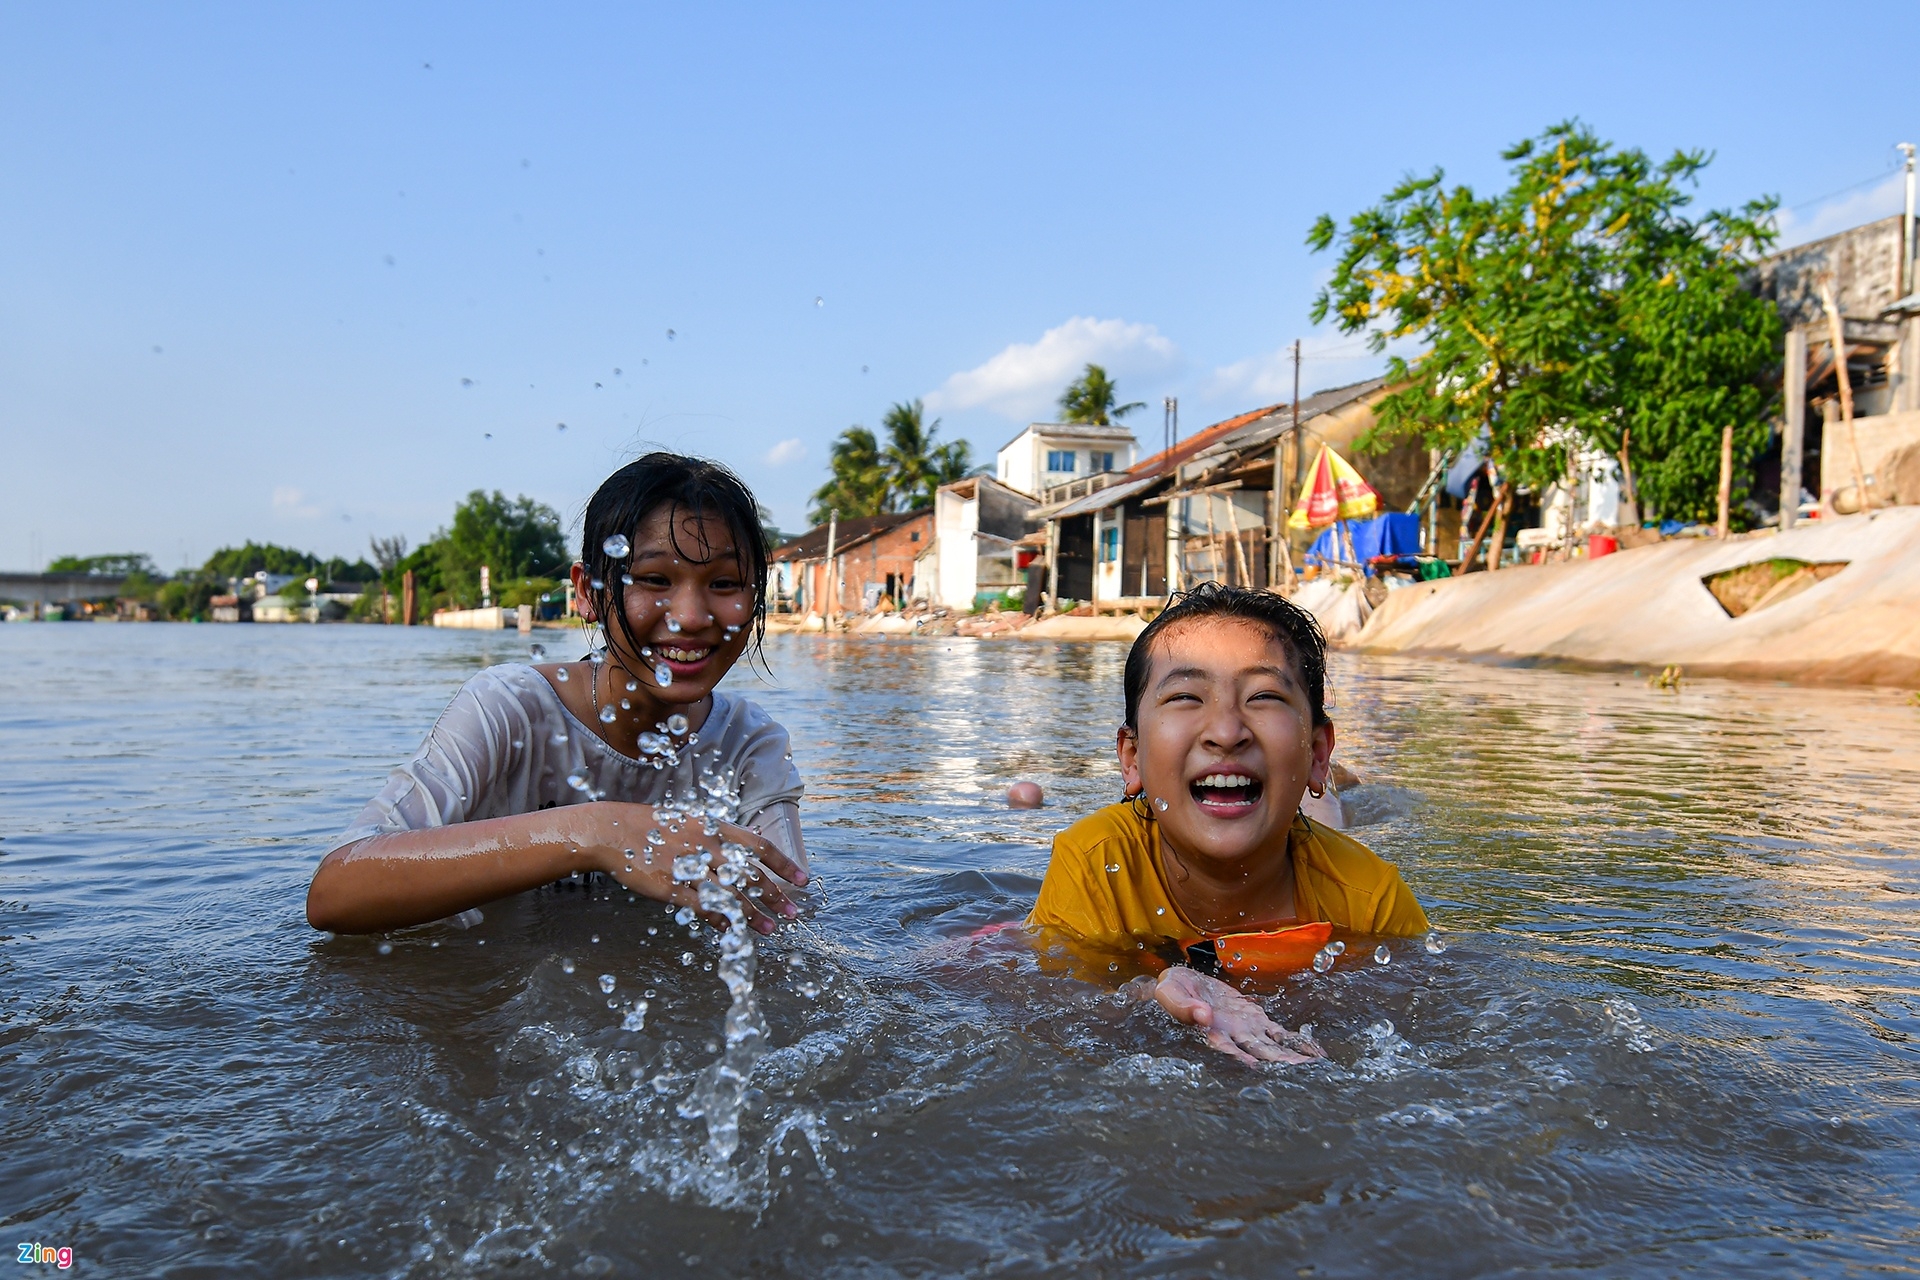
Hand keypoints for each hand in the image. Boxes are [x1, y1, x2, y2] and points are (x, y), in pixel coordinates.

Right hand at [591, 805, 808, 936]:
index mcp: (716, 828)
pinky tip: (733, 932)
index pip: (759, 847)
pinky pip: (703, 907)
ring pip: (731, 895)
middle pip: (750, 875)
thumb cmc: (655, 827)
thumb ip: (718, 838)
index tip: (803, 880)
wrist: (614, 831)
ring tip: (770, 929)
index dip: (784, 865)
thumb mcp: (692, 821)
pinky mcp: (671, 886)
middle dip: (774, 896)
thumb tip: (747, 848)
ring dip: (753, 915)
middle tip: (792, 913)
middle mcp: (707, 846)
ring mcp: (690, 867)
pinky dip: (721, 921)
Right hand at [1151, 967, 1324, 1065]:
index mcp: (1209, 1031)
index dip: (1238, 1056)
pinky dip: (1295, 1042)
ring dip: (1290, 1057)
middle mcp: (1231, 1036)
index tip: (1252, 1065)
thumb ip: (1183, 1004)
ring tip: (1312, 1067)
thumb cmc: (1172, 990)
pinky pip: (1279, 1034)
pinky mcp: (1256, 1020)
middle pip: (1256, 1052)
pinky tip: (1313, 1052)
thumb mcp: (1169, 992)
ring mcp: (1246, 1030)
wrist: (1184, 985)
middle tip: (1296, 1072)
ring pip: (1271, 1047)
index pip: (1224, 1047)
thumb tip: (1204, 1015)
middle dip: (1275, 1062)